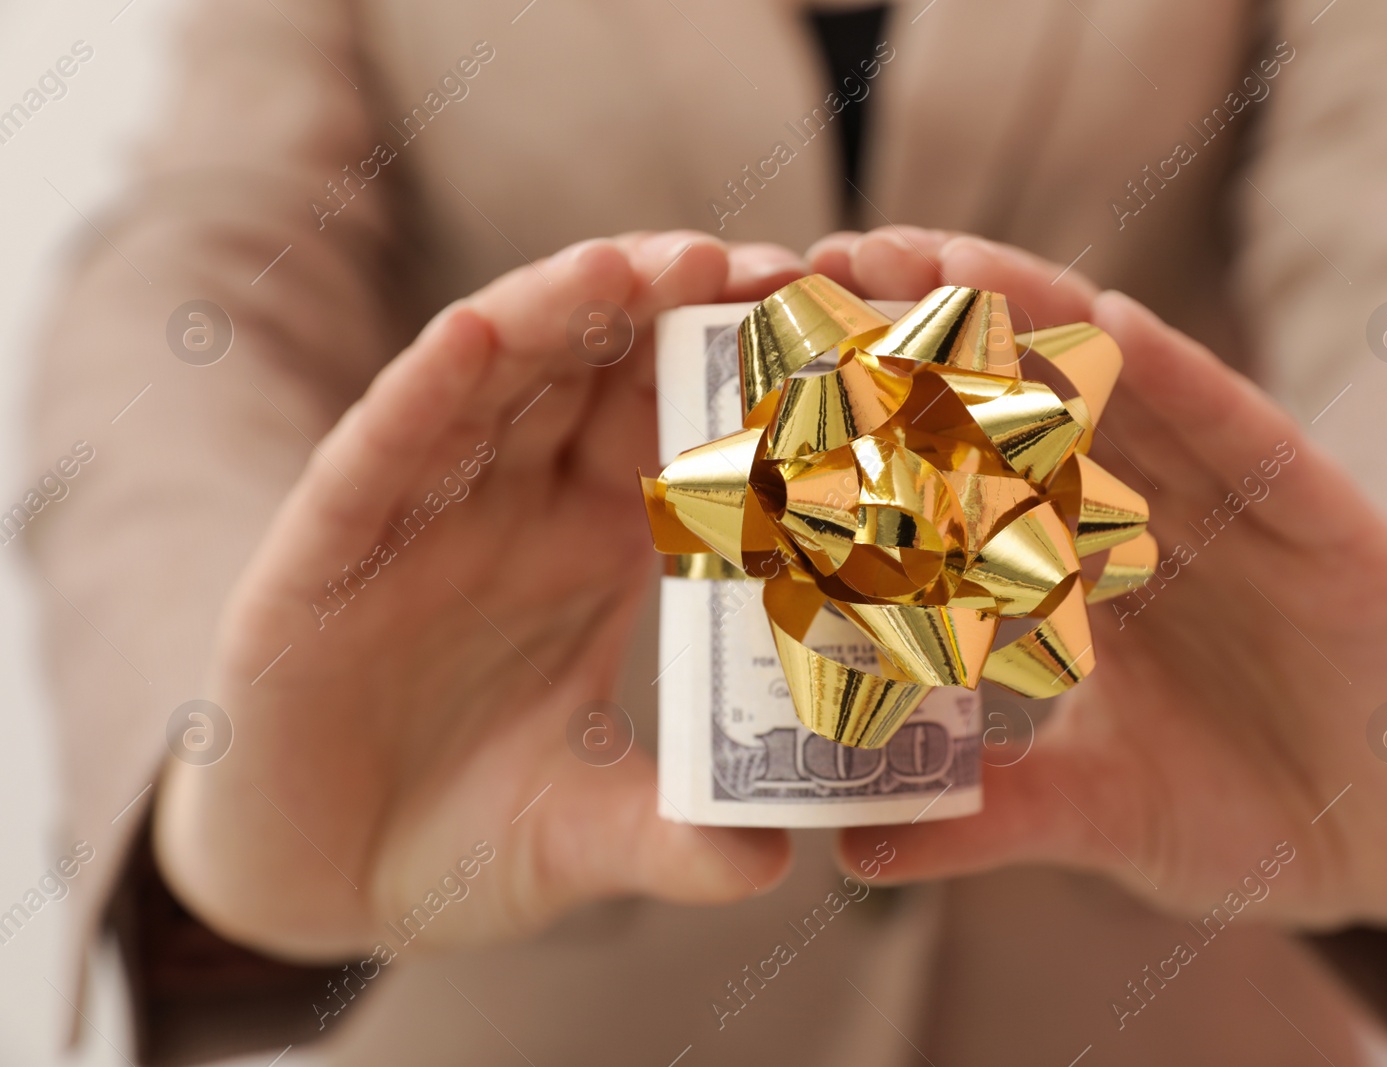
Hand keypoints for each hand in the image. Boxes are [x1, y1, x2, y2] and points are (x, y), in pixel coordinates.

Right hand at [154, 233, 807, 958]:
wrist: (317, 882)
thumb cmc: (460, 835)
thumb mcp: (583, 836)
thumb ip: (672, 841)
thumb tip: (776, 862)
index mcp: (587, 543)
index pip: (670, 423)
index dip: (740, 370)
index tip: (826, 331)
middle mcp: (509, 509)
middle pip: (591, 373)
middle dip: (667, 307)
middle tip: (760, 264)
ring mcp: (414, 520)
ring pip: (488, 385)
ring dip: (556, 317)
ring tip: (632, 266)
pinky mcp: (318, 555)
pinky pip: (375, 458)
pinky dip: (423, 396)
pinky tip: (475, 339)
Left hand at [816, 227, 1386, 928]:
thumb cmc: (1236, 807)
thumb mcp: (1096, 810)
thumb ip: (989, 816)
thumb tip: (854, 852)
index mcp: (1087, 559)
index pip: (977, 461)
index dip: (888, 409)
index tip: (789, 361)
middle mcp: (1153, 506)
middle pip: (1036, 390)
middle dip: (938, 321)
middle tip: (839, 258)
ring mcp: (1237, 503)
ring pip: (1132, 384)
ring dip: (1041, 315)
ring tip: (943, 263)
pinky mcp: (1326, 521)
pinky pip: (1250, 433)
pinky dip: (1187, 380)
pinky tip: (1118, 323)